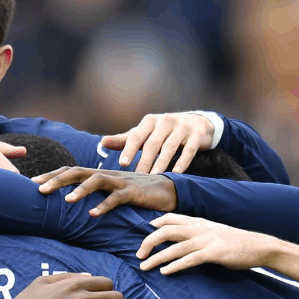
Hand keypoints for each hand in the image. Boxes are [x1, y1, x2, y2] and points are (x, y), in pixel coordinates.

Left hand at [30, 167, 176, 215]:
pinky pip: (116, 198)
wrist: (168, 190)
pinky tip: (93, 214)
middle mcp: (106, 175)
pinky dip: (104, 205)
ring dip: (79, 190)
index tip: (32, 183)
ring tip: (65, 201)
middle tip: (38, 189)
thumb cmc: (136, 193)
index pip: (71, 171)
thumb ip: (96, 194)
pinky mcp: (133, 192)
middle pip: (77, 171)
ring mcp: (120, 182)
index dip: (52, 175)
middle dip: (57, 179)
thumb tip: (75, 203)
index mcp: (99, 175)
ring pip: (96, 180)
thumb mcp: (112, 192)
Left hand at [101, 112, 217, 173]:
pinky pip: (189, 149)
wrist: (196, 122)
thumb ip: (125, 140)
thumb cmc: (163, 131)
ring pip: (170, 147)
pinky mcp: (196, 135)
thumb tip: (102, 143)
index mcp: (150, 121)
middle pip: (152, 143)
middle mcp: (165, 121)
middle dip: (144, 161)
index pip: (136, 135)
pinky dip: (183, 161)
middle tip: (137, 176)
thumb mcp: (145, 133)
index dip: (129, 149)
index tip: (123, 164)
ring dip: (161, 162)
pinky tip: (176, 173)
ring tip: (154, 177)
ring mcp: (182, 127)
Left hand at [136, 213, 282, 274]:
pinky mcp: (213, 253)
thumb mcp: (216, 232)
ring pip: (175, 246)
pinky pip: (189, 259)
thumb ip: (199, 234)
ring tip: (144, 266)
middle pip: (167, 230)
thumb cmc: (237, 242)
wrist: (260, 246)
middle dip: (149, 241)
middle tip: (138, 254)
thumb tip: (183, 241)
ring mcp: (207, 240)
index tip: (144, 233)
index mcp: (200, 222)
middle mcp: (200, 229)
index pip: (172, 218)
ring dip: (157, 257)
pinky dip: (175, 265)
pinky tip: (165, 272)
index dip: (155, 224)